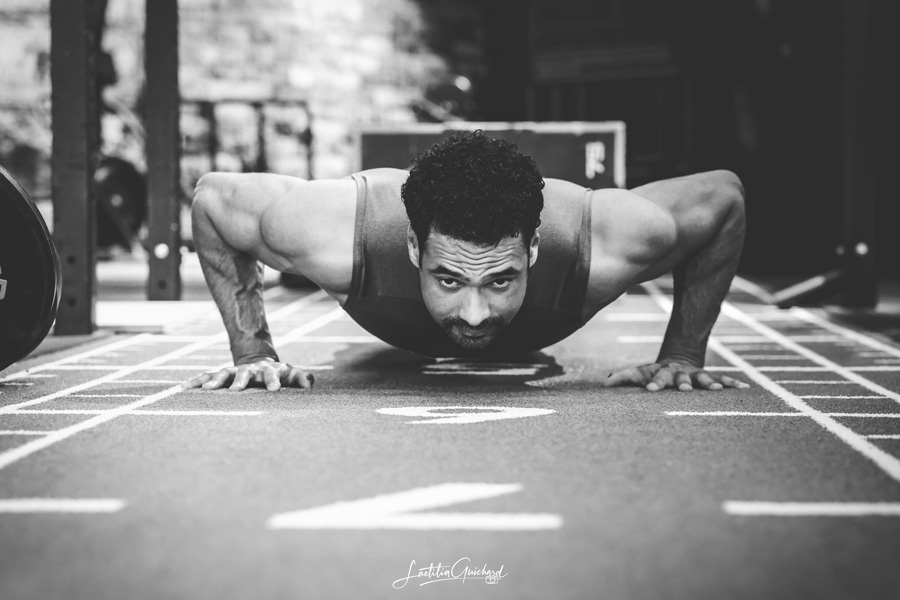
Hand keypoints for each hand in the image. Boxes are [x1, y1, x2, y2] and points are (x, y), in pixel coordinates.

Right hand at [182, 359, 313, 391]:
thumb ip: (302, 378)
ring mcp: (233, 372)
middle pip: (244, 373)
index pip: (272, 375)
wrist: (258, 361)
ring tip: (206, 390)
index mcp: (268, 370)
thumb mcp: (292, 374)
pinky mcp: (220, 376)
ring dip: (214, 381)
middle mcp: (248, 370)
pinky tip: (181, 388)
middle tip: (236, 390)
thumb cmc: (279, 374)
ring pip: (222, 374)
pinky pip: (205, 377)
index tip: (275, 390)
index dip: (273, 382)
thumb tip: (310, 383)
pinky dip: (194, 382)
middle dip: (240, 381)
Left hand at [602, 360, 748, 391]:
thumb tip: (605, 382)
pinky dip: (732, 383)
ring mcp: (694, 374)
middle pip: (677, 377)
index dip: (652, 382)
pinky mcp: (708, 376)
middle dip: (680, 383)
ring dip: (708, 383)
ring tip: (717, 389)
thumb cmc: (654, 373)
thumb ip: (623, 377)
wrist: (679, 357)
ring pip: (702, 378)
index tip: (650, 389)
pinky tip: (744, 388)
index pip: (652, 375)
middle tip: (684, 388)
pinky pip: (722, 379)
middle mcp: (677, 373)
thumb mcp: (639, 373)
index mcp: (658, 372)